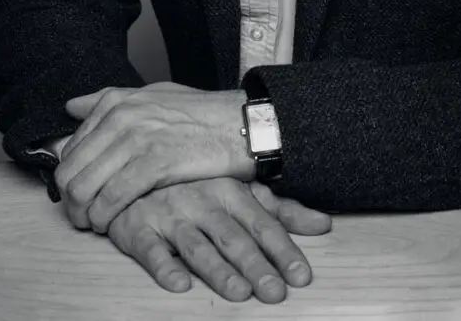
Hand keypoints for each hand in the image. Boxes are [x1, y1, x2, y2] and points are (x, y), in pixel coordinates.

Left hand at [56, 82, 254, 232]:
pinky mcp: (154, 162)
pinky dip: (104, 217)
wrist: (239, 124)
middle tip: (82, 217)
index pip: (70, 148)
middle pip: (71, 170)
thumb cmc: (199, 114)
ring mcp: (137, 138)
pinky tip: (110, 224)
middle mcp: (121, 116)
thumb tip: (71, 106)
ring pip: (84, 187)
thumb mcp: (153, 95)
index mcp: (117, 101)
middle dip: (70, 202)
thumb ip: (111, 99)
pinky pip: (112, 198)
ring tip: (94, 223)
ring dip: (83, 214)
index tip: (81, 194)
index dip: (71, 178)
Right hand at [106, 176, 331, 303]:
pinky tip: (178, 284)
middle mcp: (203, 201)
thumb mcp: (241, 191)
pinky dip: (163, 266)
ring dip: (217, 269)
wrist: (137, 169)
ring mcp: (170, 214)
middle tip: (275, 292)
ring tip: (238, 292)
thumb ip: (280, 211)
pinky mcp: (138, 229)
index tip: (301, 276)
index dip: (283, 250)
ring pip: (197, 245)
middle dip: (255, 265)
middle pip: (232, 238)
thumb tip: (323, 224)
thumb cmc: (196, 184)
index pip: (263, 224)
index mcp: (230, 191)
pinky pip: (149, 249)